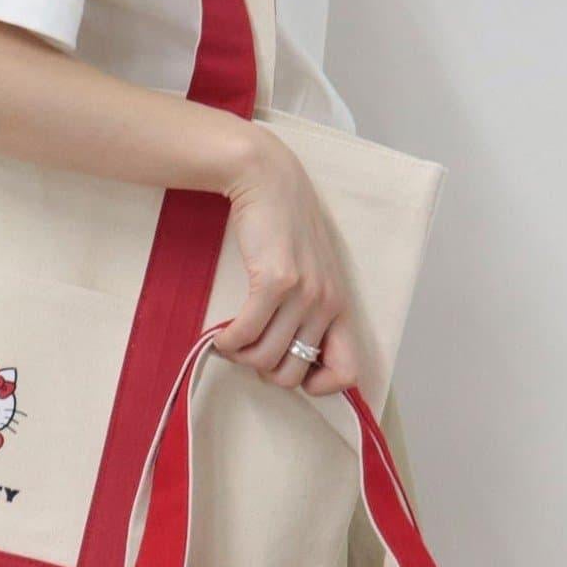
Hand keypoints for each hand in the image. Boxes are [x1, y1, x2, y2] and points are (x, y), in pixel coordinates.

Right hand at [215, 128, 360, 396]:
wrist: (269, 181)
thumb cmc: (284, 229)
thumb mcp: (312, 272)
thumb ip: (309, 310)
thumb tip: (287, 357)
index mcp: (340, 306)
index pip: (347, 372)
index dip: (317, 386)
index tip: (289, 369)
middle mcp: (327, 304)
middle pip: (292, 375)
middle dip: (264, 371)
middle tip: (250, 350)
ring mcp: (303, 294)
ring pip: (265, 359)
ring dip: (240, 356)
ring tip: (231, 339)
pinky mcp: (275, 281)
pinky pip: (246, 335)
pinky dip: (227, 343)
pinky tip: (219, 335)